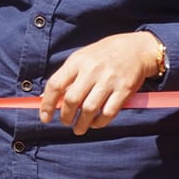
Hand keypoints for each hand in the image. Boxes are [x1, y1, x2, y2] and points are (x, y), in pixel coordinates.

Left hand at [38, 31, 161, 134]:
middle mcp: (92, 70)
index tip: (45, 117)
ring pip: (89, 109)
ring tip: (78, 128)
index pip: (56, 85)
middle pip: (72, 99)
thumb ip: (66, 77)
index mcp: (77, 61)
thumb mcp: (81, 58)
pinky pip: (108, 112)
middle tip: (65, 122)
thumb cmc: (101, 56)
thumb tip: (49, 100)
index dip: (47, 104)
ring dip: (81, 123)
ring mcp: (109, 80)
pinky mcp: (124, 90)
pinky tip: (95, 123)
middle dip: (65, 116)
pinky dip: (99, 122)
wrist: (134, 49)